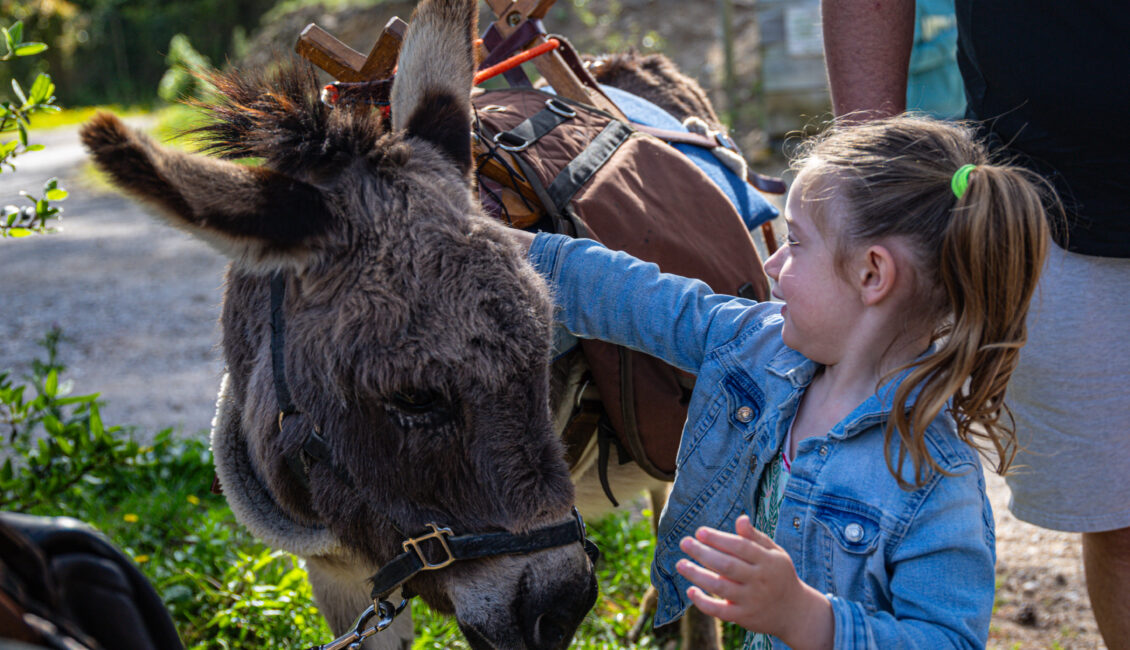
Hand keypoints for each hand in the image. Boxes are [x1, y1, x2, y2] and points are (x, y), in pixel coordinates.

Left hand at [675, 515, 832, 648]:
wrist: (795, 612)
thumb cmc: (779, 575)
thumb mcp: (775, 553)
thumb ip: (755, 537)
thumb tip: (740, 518)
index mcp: (768, 561)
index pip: (740, 547)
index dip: (719, 538)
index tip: (699, 532)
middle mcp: (759, 580)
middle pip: (727, 565)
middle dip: (703, 553)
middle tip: (684, 543)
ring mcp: (751, 600)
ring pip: (720, 587)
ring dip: (697, 575)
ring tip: (680, 564)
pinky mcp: (744, 617)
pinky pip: (720, 611)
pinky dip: (703, 602)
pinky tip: (691, 591)